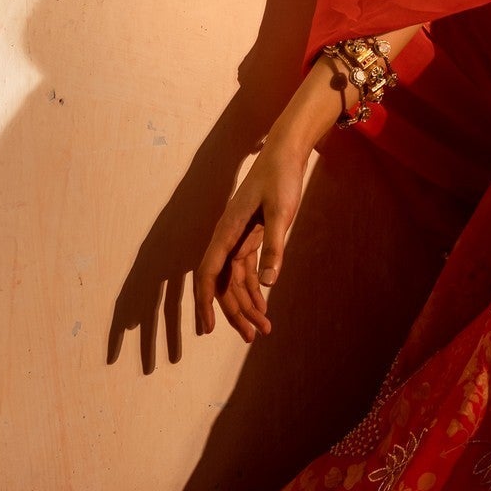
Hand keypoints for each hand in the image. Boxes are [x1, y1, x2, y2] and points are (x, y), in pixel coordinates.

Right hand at [195, 66, 343, 343]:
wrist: (285, 153)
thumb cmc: (281, 178)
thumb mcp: (282, 212)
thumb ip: (274, 246)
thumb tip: (268, 283)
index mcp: (227, 231)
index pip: (208, 274)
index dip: (205, 302)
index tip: (208, 328)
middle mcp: (228, 238)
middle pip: (224, 283)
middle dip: (235, 312)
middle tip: (253, 337)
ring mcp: (239, 238)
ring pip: (236, 280)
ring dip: (247, 305)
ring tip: (263, 329)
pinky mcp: (251, 236)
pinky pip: (247, 270)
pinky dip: (255, 289)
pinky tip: (264, 306)